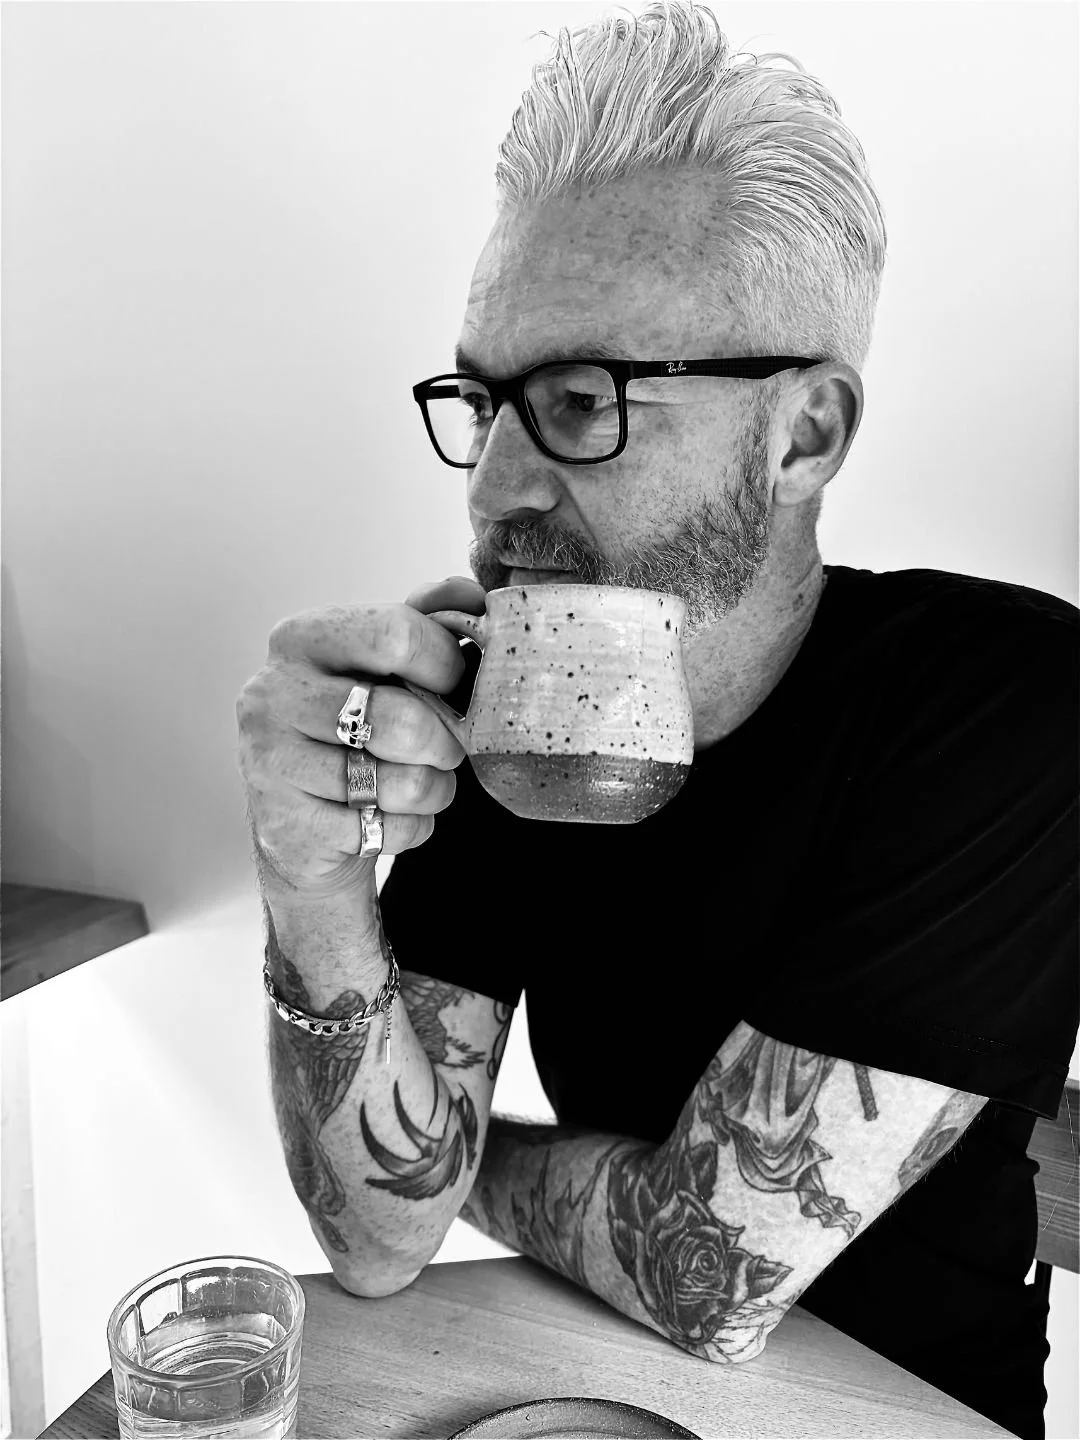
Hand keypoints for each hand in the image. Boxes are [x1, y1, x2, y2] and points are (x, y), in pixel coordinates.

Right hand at [236, 581, 482, 897]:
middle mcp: (273, 692)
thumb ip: (425, 621)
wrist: (302, 819)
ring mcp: (271, 761)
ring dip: (432, 790)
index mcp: (302, 637)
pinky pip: (387, 829)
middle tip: (447, 749)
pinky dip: (409, 828)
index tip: (458, 683)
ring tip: (420, 785)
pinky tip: (388, 816)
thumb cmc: (352, 729)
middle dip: (445, 741)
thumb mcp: (383, 665)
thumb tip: (471, 597)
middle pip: (402, 718)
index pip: (397, 634)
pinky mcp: (284, 823)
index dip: (448, 664)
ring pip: (401, 782)